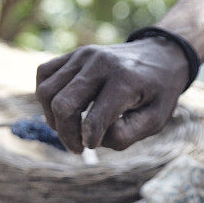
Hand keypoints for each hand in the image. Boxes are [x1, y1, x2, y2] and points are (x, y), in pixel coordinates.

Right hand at [35, 38, 189, 152]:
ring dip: (52, 118)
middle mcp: (100, 62)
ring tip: (70, 129)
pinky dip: (46, 97)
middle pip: (62, 105)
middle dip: (66, 134)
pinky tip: (62, 109)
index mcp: (125, 80)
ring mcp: (83, 55)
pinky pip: (44, 75)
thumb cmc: (158, 93)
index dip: (89, 141)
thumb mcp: (155, 120)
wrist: (160, 56)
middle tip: (78, 148)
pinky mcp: (72, 54)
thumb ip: (125, 135)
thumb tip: (90, 138)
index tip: (92, 146)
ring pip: (46, 92)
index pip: (94, 119)